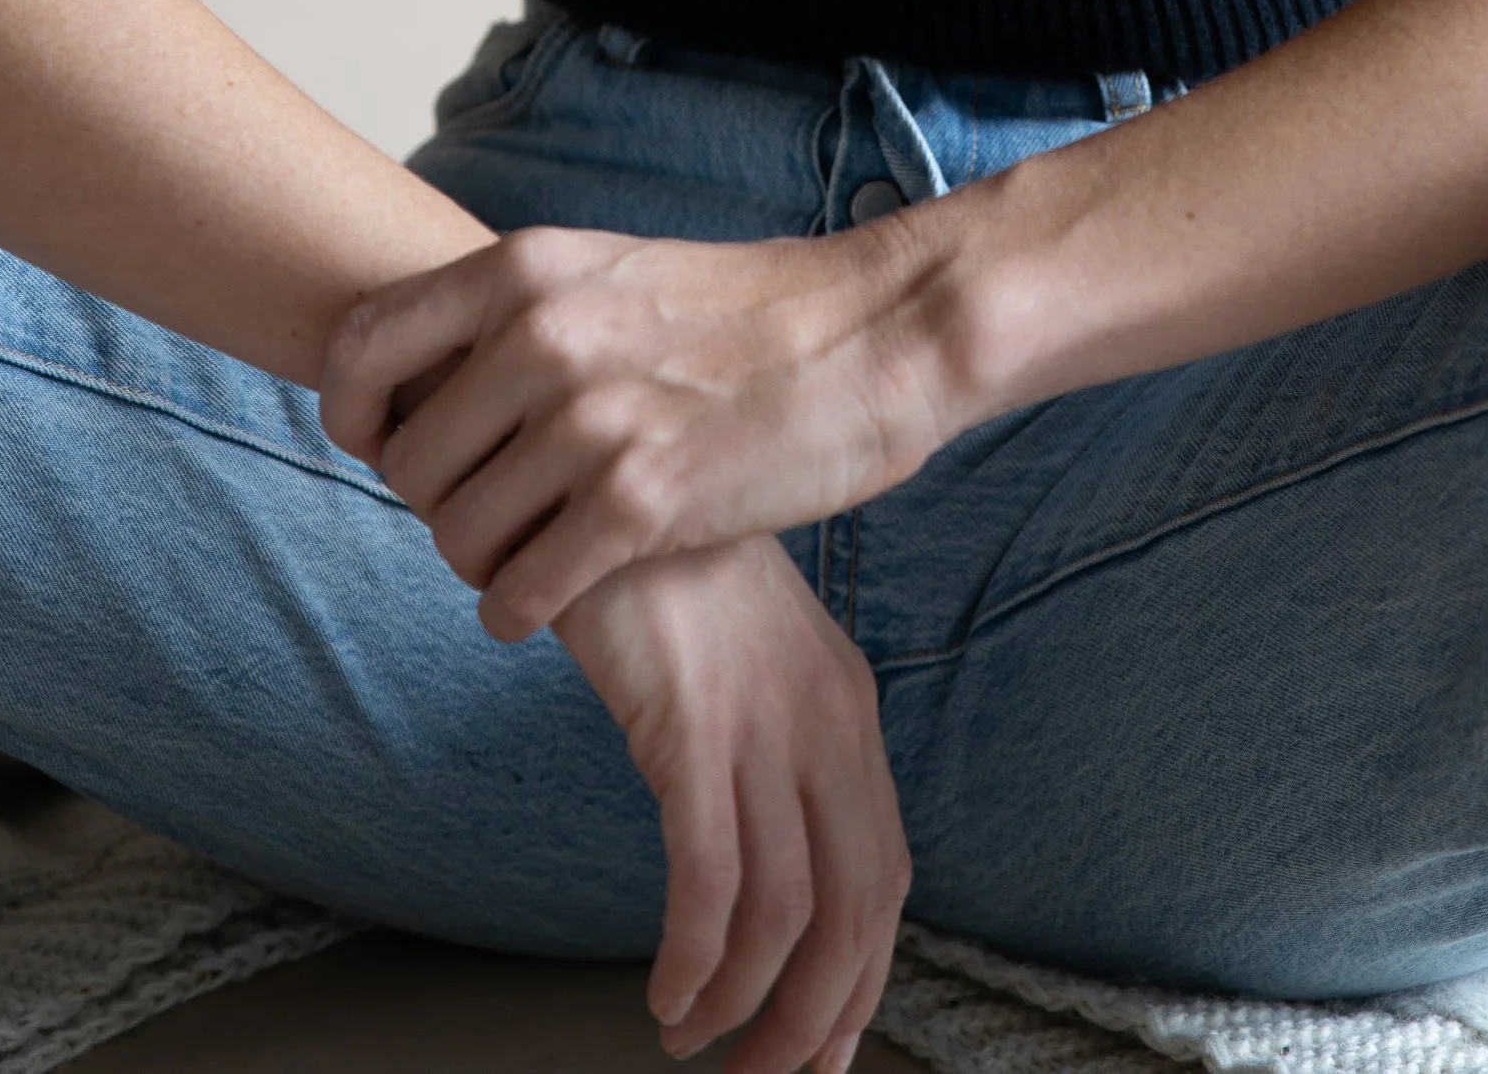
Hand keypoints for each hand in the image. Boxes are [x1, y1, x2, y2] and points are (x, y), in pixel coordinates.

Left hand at [320, 222, 950, 638]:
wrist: (878, 332)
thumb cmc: (750, 310)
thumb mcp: (615, 270)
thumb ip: (525, 308)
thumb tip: (436, 364)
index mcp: (527, 268)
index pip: (362, 345)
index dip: (350, 411)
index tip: (378, 445)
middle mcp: (542, 337)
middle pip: (407, 462)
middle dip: (438, 502)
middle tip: (489, 515)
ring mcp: (589, 421)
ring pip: (455, 537)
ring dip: (481, 563)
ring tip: (527, 556)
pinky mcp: (640, 505)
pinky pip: (518, 594)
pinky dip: (519, 611)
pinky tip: (550, 601)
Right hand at [557, 534, 909, 1073]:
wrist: (603, 470)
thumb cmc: (660, 566)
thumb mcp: (742, 656)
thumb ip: (766, 740)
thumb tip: (757, 849)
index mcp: (846, 707)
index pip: (884, 874)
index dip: (860, 976)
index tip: (820, 1045)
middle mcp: (826, 721)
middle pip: (856, 911)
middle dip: (814, 1017)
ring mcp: (763, 725)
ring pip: (788, 915)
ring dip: (742, 1002)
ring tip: (689, 1035)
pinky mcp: (690, 727)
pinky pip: (712, 880)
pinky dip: (694, 957)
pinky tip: (666, 991)